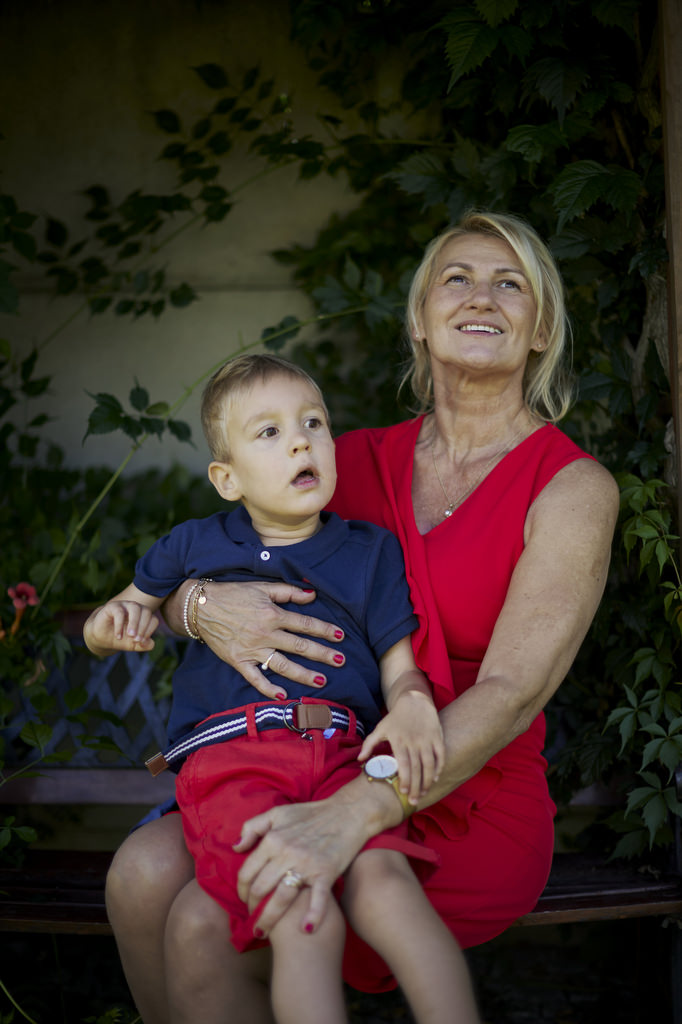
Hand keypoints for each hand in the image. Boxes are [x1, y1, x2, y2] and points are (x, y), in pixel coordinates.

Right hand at [84, 600, 157, 654]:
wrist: (102, 638)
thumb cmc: (121, 639)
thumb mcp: (134, 645)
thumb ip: (145, 645)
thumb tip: (150, 643)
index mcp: (144, 616)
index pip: (153, 620)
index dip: (149, 631)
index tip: (141, 642)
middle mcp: (137, 608)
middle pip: (147, 612)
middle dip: (143, 627)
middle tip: (136, 640)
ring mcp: (125, 605)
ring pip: (135, 608)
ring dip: (134, 623)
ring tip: (130, 636)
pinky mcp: (113, 606)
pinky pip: (119, 612)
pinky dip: (120, 625)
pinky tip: (118, 636)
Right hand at [186, 580, 345, 700]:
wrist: (201, 606)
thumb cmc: (233, 594)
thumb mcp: (262, 587)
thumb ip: (288, 591)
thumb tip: (312, 594)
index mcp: (272, 613)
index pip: (304, 623)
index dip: (324, 630)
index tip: (340, 636)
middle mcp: (265, 633)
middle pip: (299, 646)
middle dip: (322, 654)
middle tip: (341, 660)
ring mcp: (252, 649)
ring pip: (282, 665)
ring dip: (303, 674)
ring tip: (322, 681)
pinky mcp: (239, 661)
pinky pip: (255, 678)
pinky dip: (268, 688)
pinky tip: (283, 695)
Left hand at [233, 777, 400, 935]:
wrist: (347, 813)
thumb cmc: (310, 814)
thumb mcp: (278, 813)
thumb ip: (252, 827)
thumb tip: (235, 847)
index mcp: (273, 839)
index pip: (247, 872)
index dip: (241, 891)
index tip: (244, 901)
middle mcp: (286, 853)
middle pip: (260, 890)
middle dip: (252, 909)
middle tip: (253, 918)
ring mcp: (307, 864)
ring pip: (281, 899)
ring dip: (268, 920)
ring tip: (263, 933)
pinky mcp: (326, 872)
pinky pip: (317, 898)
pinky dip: (313, 915)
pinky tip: (306, 929)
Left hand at [358, 692, 444, 805]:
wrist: (414, 701)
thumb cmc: (395, 718)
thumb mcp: (380, 729)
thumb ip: (369, 744)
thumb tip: (360, 759)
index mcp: (399, 741)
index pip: (403, 764)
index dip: (404, 779)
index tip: (403, 792)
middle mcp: (414, 741)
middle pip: (417, 768)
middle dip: (415, 787)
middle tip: (413, 801)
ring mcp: (427, 740)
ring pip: (430, 764)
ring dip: (428, 781)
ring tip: (423, 793)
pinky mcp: (437, 737)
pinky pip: (440, 755)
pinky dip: (439, 768)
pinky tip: (435, 778)